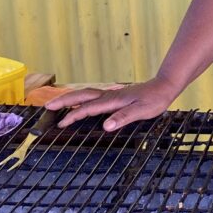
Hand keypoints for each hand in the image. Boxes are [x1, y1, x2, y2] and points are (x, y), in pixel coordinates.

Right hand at [45, 77, 176, 130]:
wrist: (164, 86)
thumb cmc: (155, 100)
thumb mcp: (142, 111)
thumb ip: (124, 117)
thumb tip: (106, 125)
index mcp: (113, 101)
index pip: (89, 108)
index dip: (74, 116)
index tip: (61, 124)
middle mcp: (109, 95)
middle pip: (82, 96)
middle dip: (64, 101)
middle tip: (48, 107)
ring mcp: (111, 94)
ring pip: (86, 94)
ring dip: (70, 98)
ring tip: (56, 104)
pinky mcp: (115, 95)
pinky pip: (93, 96)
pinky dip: (81, 98)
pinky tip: (80, 103)